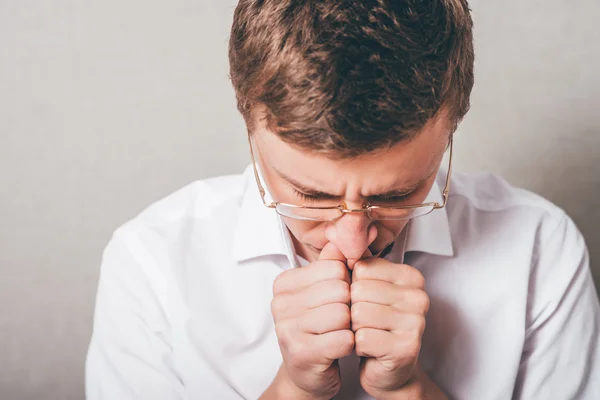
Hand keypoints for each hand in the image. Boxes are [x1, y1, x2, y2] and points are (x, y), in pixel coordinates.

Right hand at [265, 243, 353, 399]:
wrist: (307, 372)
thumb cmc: (319, 328)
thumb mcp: (324, 291)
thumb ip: (334, 262)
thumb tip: (350, 233)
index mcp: (284, 283)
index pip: (334, 268)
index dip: (345, 284)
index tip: (334, 300)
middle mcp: (280, 304)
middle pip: (340, 290)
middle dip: (348, 306)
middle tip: (338, 321)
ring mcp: (287, 329)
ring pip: (343, 314)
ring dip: (348, 327)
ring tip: (337, 333)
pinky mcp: (301, 353)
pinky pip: (344, 339)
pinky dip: (349, 345)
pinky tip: (338, 348)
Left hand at [350, 256, 430, 398]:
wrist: (386, 370)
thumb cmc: (372, 325)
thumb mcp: (363, 289)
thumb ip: (351, 263)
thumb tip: (334, 238)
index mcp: (411, 276)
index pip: (361, 268)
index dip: (352, 287)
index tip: (364, 301)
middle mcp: (419, 296)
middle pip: (359, 291)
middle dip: (351, 309)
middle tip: (363, 323)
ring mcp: (416, 322)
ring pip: (358, 314)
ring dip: (354, 328)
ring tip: (366, 334)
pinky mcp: (406, 348)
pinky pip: (362, 338)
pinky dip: (358, 346)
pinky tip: (369, 350)